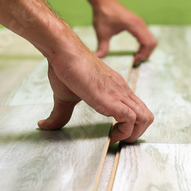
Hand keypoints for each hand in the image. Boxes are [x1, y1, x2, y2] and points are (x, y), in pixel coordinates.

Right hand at [38, 39, 153, 142]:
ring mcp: (118, 94)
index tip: (114, 133)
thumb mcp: (65, 96)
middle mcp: (122, 91)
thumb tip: (44, 125)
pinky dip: (124, 132)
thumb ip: (60, 113)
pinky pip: (130, 118)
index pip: (138, 109)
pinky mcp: (110, 99)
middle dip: (136, 133)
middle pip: (147, 115)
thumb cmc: (66, 67)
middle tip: (118, 138)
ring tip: (115, 138)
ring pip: (144, 118)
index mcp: (117, 89)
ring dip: (132, 135)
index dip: (131, 125)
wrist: (65, 51)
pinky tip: (110, 134)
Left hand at [93, 0, 156, 62]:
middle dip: (147, 54)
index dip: (143, 54)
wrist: (103, 1)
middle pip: (153, 42)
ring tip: (136, 57)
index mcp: (134, 25)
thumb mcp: (101, 33)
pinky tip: (136, 51)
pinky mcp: (138, 23)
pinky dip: (145, 45)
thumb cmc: (103, 14)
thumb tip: (98, 58)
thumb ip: (102, 47)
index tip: (134, 60)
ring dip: (146, 50)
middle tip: (136, 61)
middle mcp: (140, 23)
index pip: (147, 43)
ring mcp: (140, 23)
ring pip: (151, 39)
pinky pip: (147, 36)